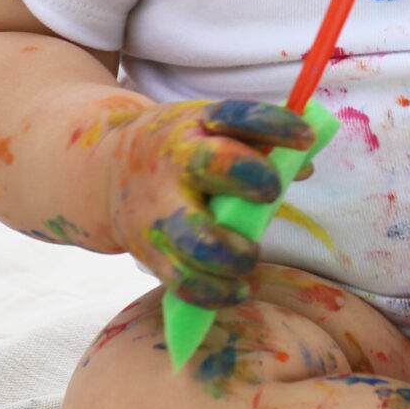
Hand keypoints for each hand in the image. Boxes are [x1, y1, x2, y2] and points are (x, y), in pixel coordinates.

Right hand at [97, 99, 315, 308]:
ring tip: (247, 257)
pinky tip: (235, 288)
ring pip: (197, 238)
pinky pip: (183, 281)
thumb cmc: (179, 151)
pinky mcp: (148, 250)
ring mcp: (158, 208)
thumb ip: (257, 144)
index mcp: (196, 125)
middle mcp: (175, 162)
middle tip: (268, 194)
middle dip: (251, 178)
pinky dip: (216, 292)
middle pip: (213, 164)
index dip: (275, 124)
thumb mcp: (208, 130)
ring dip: (234, 255)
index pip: (237, 115)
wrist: (102, 171)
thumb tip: (303, 165)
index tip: (307, 137)